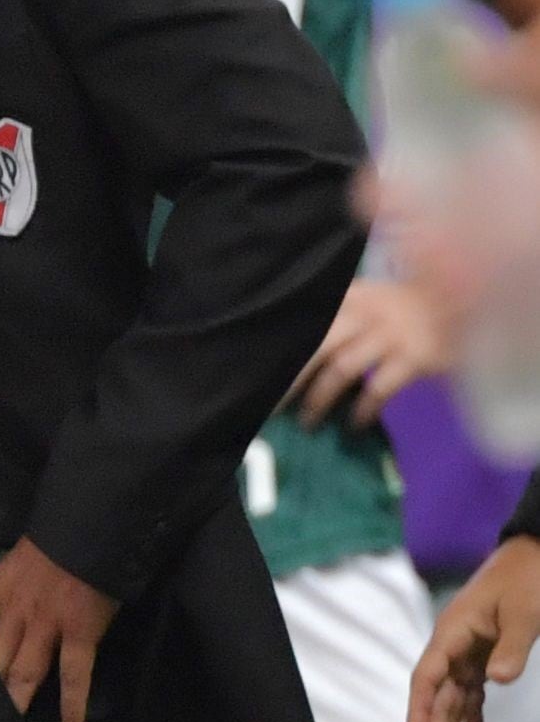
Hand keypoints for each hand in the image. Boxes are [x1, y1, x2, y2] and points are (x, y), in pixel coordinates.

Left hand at [0, 537, 121, 721]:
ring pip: (25, 670)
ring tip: (16, 718)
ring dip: (20, 697)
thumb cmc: (59, 537)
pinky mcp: (80, 634)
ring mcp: (47, 624)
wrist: (91, 528)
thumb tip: (18, 601)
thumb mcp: (22, 558)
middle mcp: (16, 611)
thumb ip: (16, 584)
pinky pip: (73, 676)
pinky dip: (72, 704)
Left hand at [287, 278, 450, 429]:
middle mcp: (363, 314)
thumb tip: (293, 347)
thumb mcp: (367, 297)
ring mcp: (389, 336)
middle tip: (271, 409)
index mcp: (347, 298)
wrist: (462, 298)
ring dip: (320, 399)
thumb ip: (336, 314)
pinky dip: (363, 408)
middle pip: (316, 348)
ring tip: (307, 422)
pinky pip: (379, 387)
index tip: (259, 376)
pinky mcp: (414, 357)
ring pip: (342, 369)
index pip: (305, 324)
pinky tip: (354, 424)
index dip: (280, 350)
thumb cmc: (406, 305)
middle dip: (291, 381)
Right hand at [411, 537, 539, 721]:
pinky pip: (474, 696)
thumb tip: (496, 682)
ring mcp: (468, 653)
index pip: (428, 677)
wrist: (536, 553)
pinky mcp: (484, 657)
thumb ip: (510, 647)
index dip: (419, 711)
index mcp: (453, 631)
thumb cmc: (528, 577)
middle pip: (438, 698)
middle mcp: (454, 646)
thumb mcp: (525, 611)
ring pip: (454, 702)